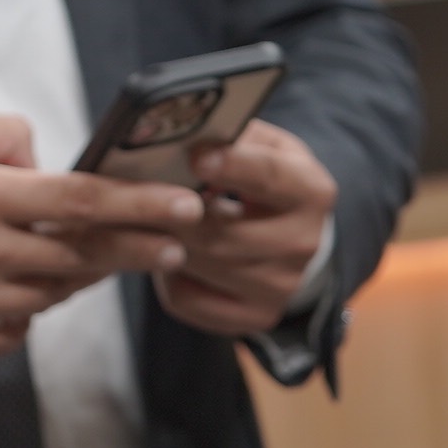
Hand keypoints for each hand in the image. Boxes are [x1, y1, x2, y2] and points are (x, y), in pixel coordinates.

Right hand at [0, 109, 202, 361]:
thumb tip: (43, 158)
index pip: (78, 198)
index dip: (139, 202)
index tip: (183, 204)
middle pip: (82, 253)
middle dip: (137, 246)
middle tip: (173, 241)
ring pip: (55, 292)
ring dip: (81, 275)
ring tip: (91, 258)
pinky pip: (18, 328)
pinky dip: (28, 310)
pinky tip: (18, 290)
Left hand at [156, 119, 336, 337]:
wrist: (287, 229)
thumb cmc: (260, 176)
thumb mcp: (258, 143)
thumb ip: (228, 133)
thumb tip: (178, 132)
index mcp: (310, 190)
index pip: (270, 177)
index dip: (232, 166)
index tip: (196, 157)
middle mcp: (304, 243)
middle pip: (225, 234)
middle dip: (175, 214)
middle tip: (137, 195)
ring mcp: (282, 286)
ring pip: (202, 266)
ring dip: (163, 242)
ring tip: (144, 218)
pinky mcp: (256, 316)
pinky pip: (189, 301)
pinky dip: (165, 278)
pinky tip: (162, 252)